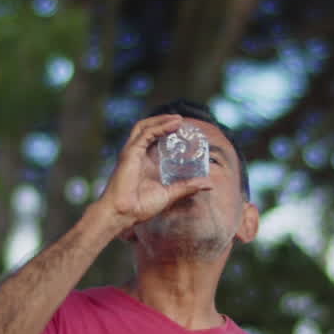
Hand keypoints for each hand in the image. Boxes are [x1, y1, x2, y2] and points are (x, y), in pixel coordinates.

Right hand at [94, 114, 212, 230]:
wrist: (123, 214)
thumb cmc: (141, 207)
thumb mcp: (170, 194)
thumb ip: (187, 187)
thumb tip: (209, 184)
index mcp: (146, 162)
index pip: (156, 140)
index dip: (168, 133)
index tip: (185, 131)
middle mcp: (138, 155)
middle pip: (149, 129)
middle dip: (164, 122)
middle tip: (182, 121)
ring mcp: (133, 152)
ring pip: (146, 127)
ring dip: (162, 120)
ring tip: (179, 119)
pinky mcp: (130, 153)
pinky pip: (146, 133)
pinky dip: (160, 127)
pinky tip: (173, 125)